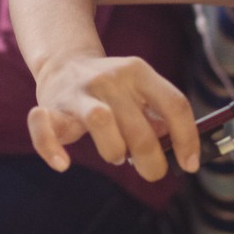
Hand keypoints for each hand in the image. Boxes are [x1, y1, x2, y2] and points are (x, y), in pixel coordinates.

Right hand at [28, 53, 196, 179]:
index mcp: (138, 72)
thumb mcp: (140, 89)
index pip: (174, 104)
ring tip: (115, 155)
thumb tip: (183, 152)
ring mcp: (78, 92)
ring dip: (114, 151)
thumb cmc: (112, 88)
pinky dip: (50, 149)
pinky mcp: (50, 107)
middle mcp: (109, 78)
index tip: (190, 164)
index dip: (187, 138)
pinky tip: (63, 164)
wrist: (63, 63)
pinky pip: (43, 127)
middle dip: (151, 161)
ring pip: (101, 122)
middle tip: (151, 171)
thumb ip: (160, 115)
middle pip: (140, 128)